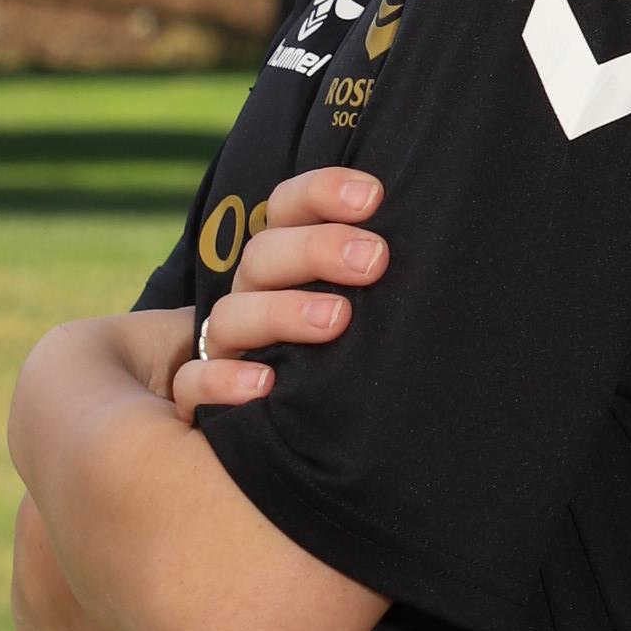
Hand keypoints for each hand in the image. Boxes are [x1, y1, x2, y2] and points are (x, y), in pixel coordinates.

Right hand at [168, 167, 388, 420]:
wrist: (323, 438)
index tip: (373, 197)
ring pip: (232, 316)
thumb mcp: (372, 301)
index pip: (287, 207)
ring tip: (337, 320)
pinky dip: (221, 382)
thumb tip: (438, 237)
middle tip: (374, 260)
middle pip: (263, 256)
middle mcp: (252, 295)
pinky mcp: (205, 399)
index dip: (322, 192)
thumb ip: (380, 267)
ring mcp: (227, 345)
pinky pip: (192, 386)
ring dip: (283, 312)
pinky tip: (264, 385)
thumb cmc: (362, 349)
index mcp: (286, 260)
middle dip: (317, 250)